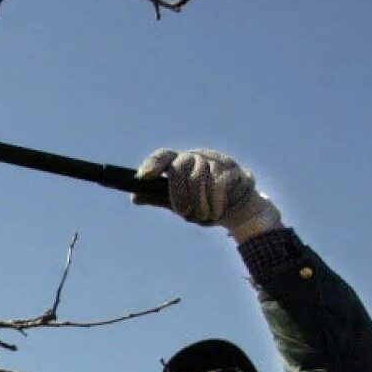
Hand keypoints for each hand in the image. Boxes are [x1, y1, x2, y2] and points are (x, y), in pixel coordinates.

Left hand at [135, 148, 282, 241]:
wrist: (238, 207)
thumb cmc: (203, 202)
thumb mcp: (178, 202)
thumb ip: (158, 197)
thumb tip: (134, 197)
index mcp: (180, 162)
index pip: (163, 156)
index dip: (152, 164)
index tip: (143, 177)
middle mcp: (196, 157)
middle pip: (180, 167)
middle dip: (179, 193)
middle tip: (183, 212)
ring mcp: (214, 161)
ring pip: (199, 177)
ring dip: (198, 202)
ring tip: (203, 215)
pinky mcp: (232, 170)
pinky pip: (218, 185)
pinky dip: (214, 203)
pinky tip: (215, 212)